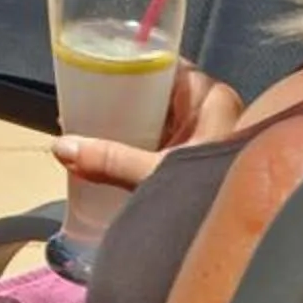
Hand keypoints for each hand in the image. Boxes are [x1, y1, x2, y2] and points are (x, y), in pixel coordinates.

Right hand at [52, 62, 242, 191]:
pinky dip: (142, 139)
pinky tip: (114, 148)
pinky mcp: (201, 157)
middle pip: (159, 89)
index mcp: (211, 97)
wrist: (242, 239)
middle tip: (85, 96)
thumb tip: (61, 147)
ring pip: (162, 114)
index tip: (95, 65)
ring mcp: (209, 134)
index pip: (164, 63)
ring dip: (131, 119)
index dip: (129, 62)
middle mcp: (214, 109)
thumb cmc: (211, 194)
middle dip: (123, 94)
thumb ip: (109, 160)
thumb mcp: (156, 173)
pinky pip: (166, 136)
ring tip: (91, 120)